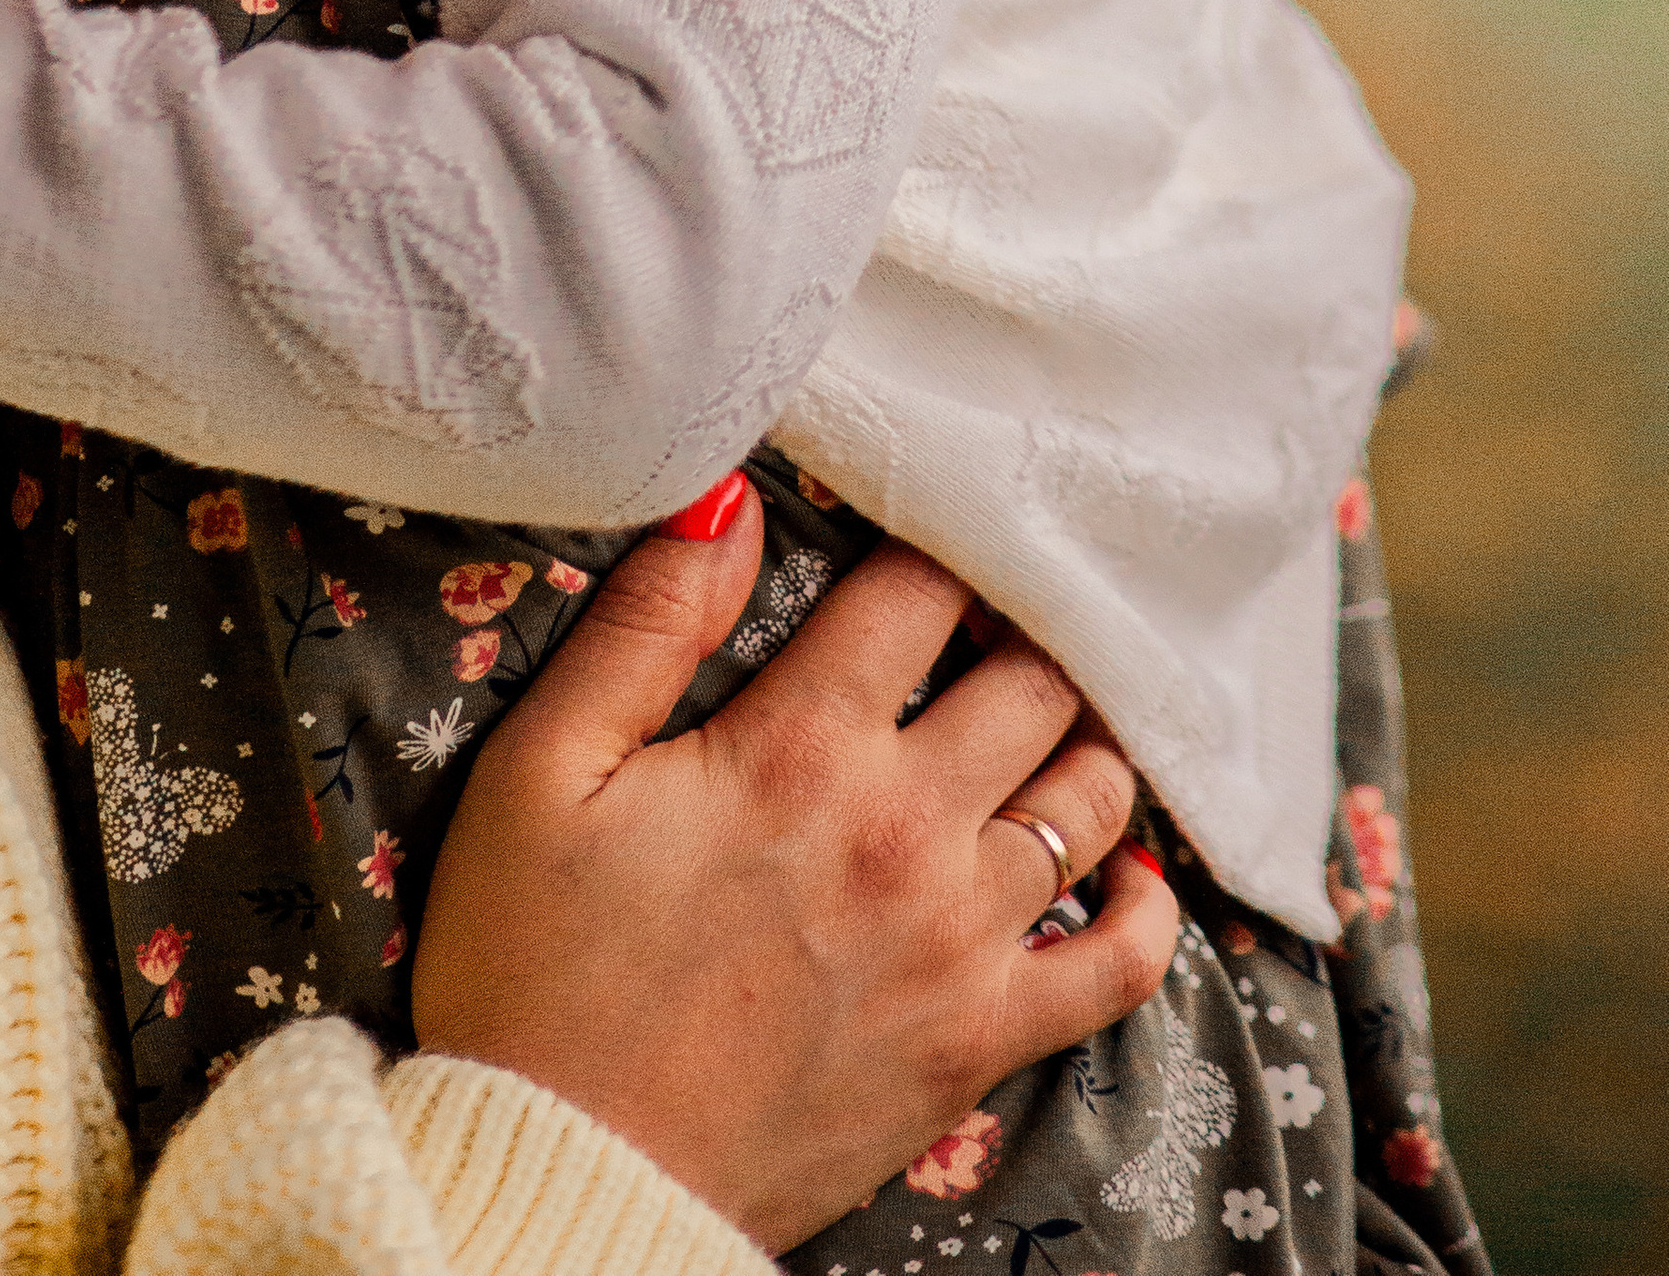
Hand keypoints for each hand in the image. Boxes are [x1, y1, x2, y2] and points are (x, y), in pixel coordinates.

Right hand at [411, 489, 1176, 1253]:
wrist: (569, 1174)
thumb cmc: (534, 969)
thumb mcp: (542, 768)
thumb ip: (645, 623)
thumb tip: (730, 500)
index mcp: (801, 747)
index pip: (918, 591)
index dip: (933, 538)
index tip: (928, 521)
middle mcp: (905, 830)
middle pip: (1031, 679)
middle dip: (1020, 626)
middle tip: (991, 614)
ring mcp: (959, 942)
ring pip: (1089, 796)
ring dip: (1079, 738)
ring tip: (1044, 715)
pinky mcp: (980, 1043)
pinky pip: (1119, 967)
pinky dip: (1140, 907)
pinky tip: (1120, 867)